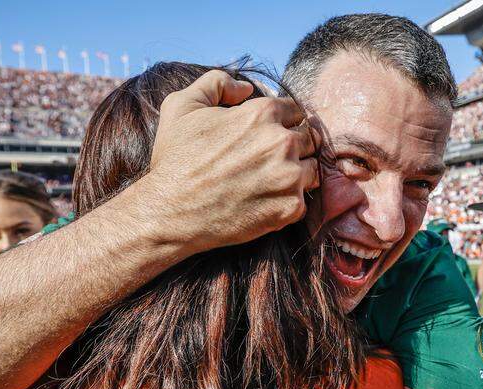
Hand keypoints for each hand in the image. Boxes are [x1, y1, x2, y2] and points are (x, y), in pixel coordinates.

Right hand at [137, 69, 320, 253]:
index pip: (296, 111)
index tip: (267, 138)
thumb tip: (246, 88)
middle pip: (309, 139)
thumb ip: (216, 82)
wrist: (170, 212)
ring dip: (297, 174)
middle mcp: (282, 142)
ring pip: (312, 169)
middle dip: (293, 147)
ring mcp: (289, 177)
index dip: (282, 123)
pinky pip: (303, 201)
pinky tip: (264, 202)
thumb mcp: (183, 105)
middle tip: (268, 162)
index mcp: (263, 113)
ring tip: (268, 182)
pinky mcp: (290, 209)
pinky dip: (288, 202)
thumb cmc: (175, 160)